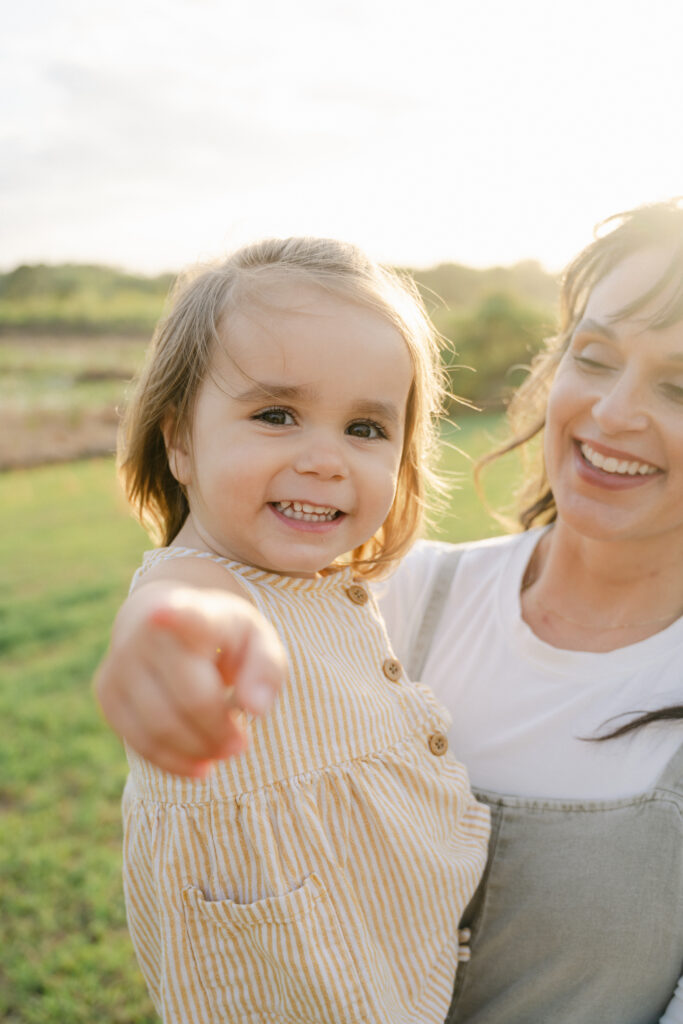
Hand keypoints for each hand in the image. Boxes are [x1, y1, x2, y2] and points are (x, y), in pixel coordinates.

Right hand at [94, 584, 286, 776]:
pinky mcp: (106, 690)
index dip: (172, 615)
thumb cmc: (221, 636)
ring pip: (160, 728)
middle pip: (190, 700)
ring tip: (221, 752)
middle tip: (241, 745)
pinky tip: (197, 763)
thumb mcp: (257, 640)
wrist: (161, 619)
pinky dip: (171, 761)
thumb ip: (267, 669)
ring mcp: (120, 660)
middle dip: (219, 733)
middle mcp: (148, 632)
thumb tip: (256, 710)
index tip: (162, 613)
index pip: (183, 614)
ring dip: (198, 751)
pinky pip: (137, 741)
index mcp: (193, 611)